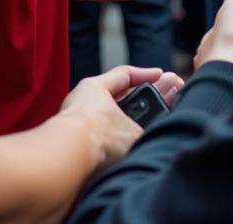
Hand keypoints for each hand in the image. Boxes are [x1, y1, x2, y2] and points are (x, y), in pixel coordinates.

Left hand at [59, 65, 182, 171]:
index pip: (124, 75)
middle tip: (159, 104)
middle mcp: (82, 101)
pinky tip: (124, 153)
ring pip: (106, 119)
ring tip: (143, 133)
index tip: (162, 75)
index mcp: (95, 87)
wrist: (70, 156)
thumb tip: (148, 136)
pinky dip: (112, 143)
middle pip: (116, 97)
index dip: (146, 75)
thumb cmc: (98, 134)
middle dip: (138, 102)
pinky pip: (97, 138)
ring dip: (124, 126)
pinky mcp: (71, 143)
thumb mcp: (132, 131)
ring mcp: (74, 122)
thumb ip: (145, 130)